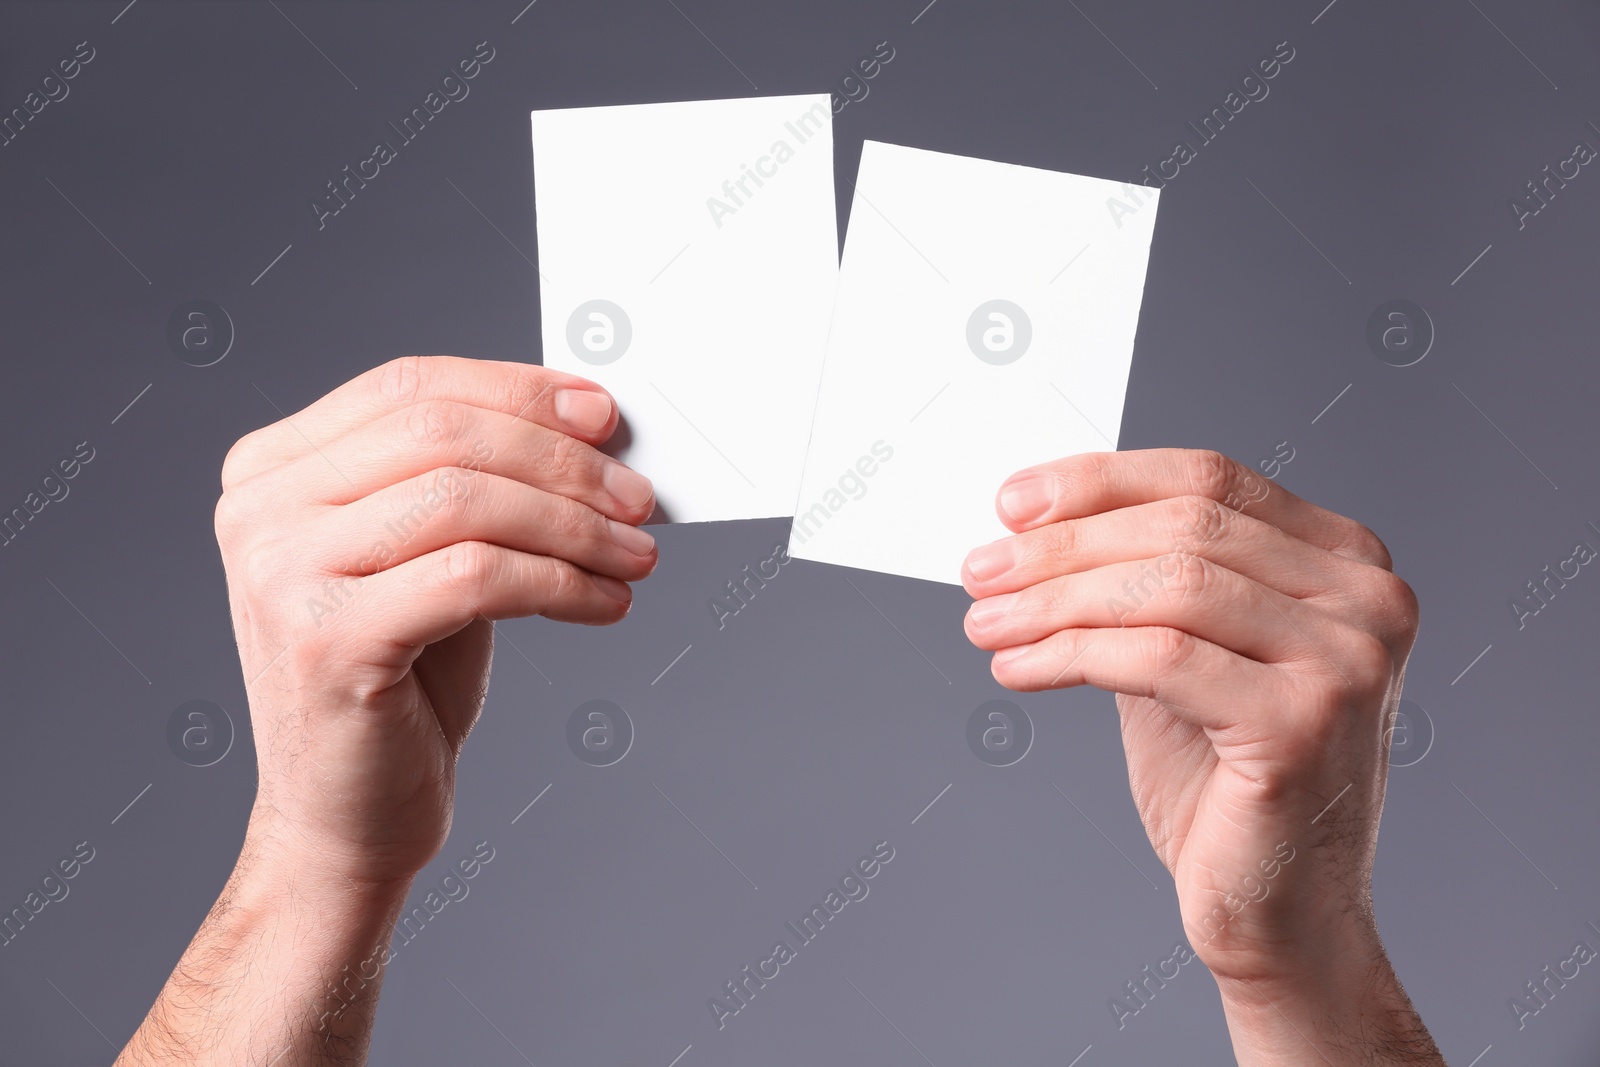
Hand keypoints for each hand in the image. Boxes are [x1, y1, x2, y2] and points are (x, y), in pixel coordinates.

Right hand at [214, 356, 657, 885]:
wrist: (345, 820)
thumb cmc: (398, 685)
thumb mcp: (427, 559)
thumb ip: (474, 485)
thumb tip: (590, 428)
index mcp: (273, 470)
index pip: (410, 386)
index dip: (518, 389)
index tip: (603, 415)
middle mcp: (260, 511)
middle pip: (442, 434)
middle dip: (562, 460)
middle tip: (638, 498)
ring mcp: (283, 575)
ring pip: (467, 500)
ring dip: (576, 526)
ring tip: (635, 556)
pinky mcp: (329, 641)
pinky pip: (476, 576)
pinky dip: (561, 582)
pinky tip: (606, 604)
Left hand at [961, 449, 1439, 1063]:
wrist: (1281, 916)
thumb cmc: (1228, 789)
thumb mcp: (1184, 656)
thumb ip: (1140, 586)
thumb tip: (1035, 528)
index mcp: (1345, 564)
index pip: (1211, 479)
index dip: (1101, 481)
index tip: (1014, 501)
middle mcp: (1365, 601)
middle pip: (1185, 525)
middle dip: (1063, 544)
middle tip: (982, 568)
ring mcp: (1346, 661)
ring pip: (1168, 586)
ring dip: (1054, 600)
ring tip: (986, 620)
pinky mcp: (1303, 723)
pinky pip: (1158, 659)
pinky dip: (1070, 654)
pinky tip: (1018, 667)